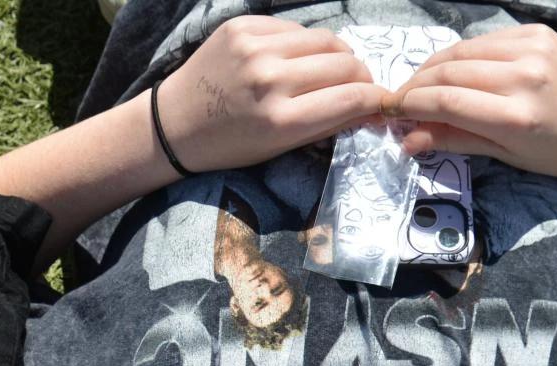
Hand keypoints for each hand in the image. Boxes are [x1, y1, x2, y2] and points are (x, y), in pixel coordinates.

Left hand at [154, 17, 382, 173]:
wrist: (174, 124)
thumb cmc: (230, 145)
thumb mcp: (280, 147)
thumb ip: (327, 124)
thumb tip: (371, 108)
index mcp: (281, 119)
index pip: (352, 97)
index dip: (376, 99)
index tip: (382, 102)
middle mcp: (270, 79)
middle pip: (344, 64)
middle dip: (361, 77)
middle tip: (358, 86)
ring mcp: (255, 47)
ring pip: (324, 40)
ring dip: (336, 56)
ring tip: (330, 71)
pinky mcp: (242, 26)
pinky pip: (294, 28)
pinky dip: (303, 43)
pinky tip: (295, 58)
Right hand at [385, 24, 556, 180]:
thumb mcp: (505, 156)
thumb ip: (455, 140)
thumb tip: (406, 139)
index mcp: (516, 117)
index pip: (445, 100)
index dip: (410, 104)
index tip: (389, 111)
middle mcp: (524, 77)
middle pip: (449, 71)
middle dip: (415, 85)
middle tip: (397, 100)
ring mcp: (532, 49)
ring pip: (463, 49)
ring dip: (433, 66)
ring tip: (419, 86)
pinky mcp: (538, 32)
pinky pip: (486, 39)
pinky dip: (463, 54)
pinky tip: (454, 70)